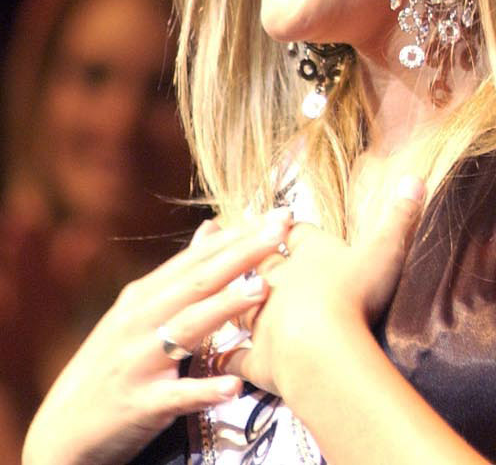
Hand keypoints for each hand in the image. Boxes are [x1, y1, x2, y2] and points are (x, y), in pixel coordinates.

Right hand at [22, 212, 291, 464]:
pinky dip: (204, 390)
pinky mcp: (139, 404)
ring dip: (224, 307)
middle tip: (281, 231)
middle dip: (240, 255)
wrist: (65, 429)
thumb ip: (179, 273)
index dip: (237, 237)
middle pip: (196, 283)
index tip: (278, 216)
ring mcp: (137, 362)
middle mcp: (138, 323)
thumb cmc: (114, 364)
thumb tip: (214, 228)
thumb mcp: (138, 313)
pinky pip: (176, 396)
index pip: (196, 260)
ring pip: (185, 329)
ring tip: (262, 290)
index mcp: (143, 298)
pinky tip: (233, 385)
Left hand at [219, 178, 423, 403]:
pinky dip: (228, 358)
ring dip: (234, 301)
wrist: (322, 346)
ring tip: (225, 298)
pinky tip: (219, 359)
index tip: (283, 221)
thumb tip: (415, 178)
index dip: (290, 227)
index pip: (297, 234)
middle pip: (261, 263)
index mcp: (309, 254)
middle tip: (240, 245)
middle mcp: (279, 281)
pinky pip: (237, 357)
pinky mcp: (257, 358)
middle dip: (253, 255)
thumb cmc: (356, 294)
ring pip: (240, 305)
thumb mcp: (386, 250)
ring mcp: (262, 320)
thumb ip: (401, 216)